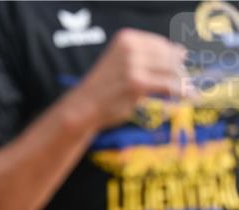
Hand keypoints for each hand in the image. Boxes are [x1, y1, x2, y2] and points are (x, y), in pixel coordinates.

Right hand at [72, 28, 189, 129]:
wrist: (82, 108)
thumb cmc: (103, 89)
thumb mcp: (122, 63)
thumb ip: (147, 56)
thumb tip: (182, 52)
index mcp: (126, 39)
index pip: (161, 44)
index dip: (173, 56)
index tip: (180, 66)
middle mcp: (129, 48)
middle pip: (168, 55)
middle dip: (179, 70)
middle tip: (186, 82)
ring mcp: (133, 65)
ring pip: (171, 70)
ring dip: (182, 82)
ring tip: (189, 91)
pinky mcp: (137, 83)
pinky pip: (168, 85)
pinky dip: (181, 91)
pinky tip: (188, 96)